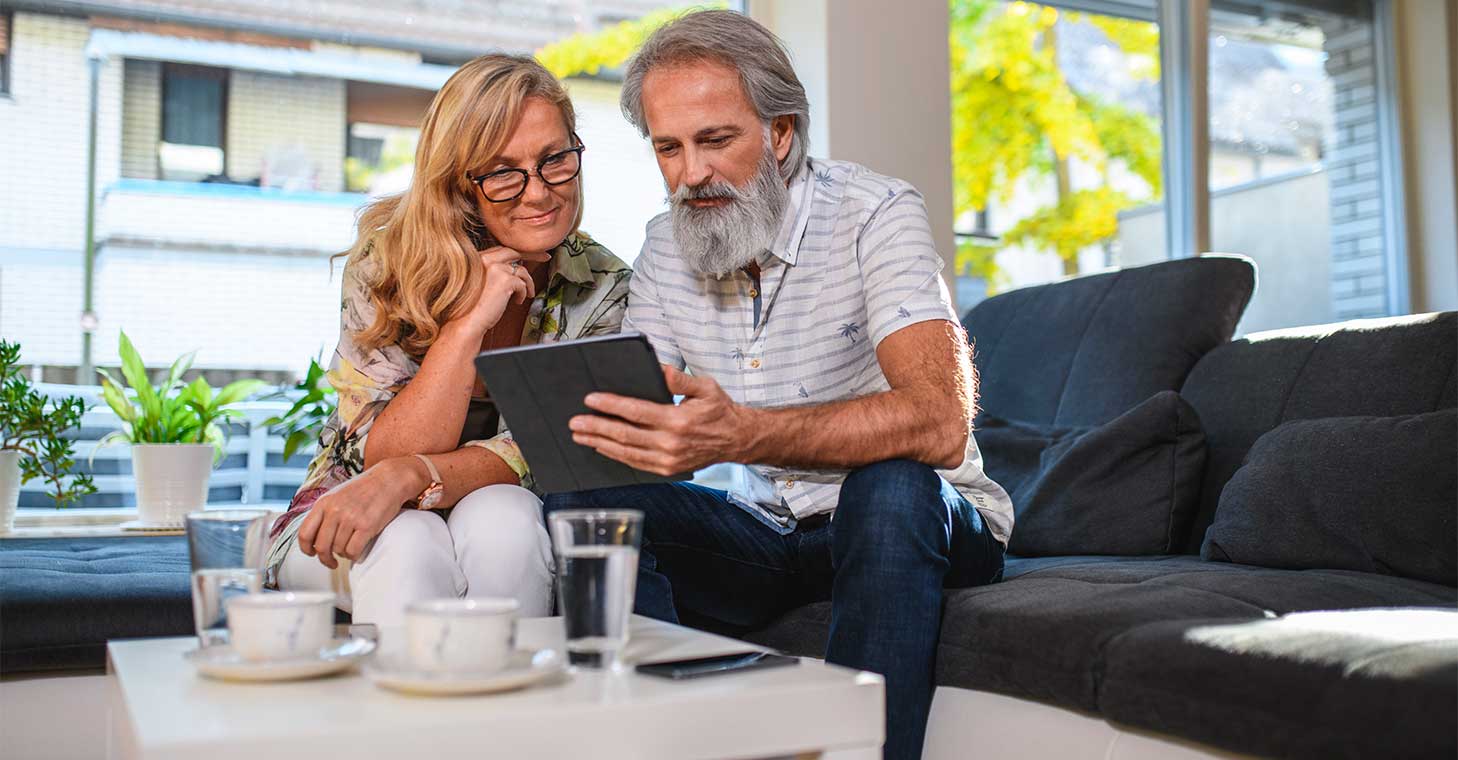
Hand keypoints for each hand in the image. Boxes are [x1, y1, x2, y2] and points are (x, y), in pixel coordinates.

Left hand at [296, 457, 426, 568]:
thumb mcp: (337, 496)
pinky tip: (357, 551)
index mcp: (324, 503)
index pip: (304, 533)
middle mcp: (334, 510)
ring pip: (338, 550)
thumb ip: (325, 513)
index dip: (305, 549)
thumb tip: (316, 537)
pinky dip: (354, 555)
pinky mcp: (366, 526)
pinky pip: (353, 551)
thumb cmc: (365, 489)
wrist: (389, 480)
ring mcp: (350, 518)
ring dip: (343, 554)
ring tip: (350, 548)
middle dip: (325, 558)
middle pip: (321, 546)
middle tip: (331, 562)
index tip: (312, 554)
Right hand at [448, 247, 551, 338]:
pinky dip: (523, 294)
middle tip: (545, 257)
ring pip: (522, 271)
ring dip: (527, 284)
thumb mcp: (482, 282)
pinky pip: (523, 284)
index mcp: (478, 258)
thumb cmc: (472, 306)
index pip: (502, 249)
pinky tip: (517, 301)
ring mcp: (496, 268)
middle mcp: (486, 259)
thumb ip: (495, 271)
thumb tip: (515, 267)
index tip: (530, 253)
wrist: (466, 320)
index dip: (517, 251)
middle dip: (533, 254)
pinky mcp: (505, 280)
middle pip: (515, 251)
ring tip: (525, 294)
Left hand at [568, 365, 754, 475]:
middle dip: (596, 427)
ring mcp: (668, 460)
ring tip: (580, 435)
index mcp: (678, 421)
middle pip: (624, 435)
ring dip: (599, 443)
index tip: (590, 400)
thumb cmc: (720, 411)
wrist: (736, 439)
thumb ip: (679, 379)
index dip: (611, 405)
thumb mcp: (706, 387)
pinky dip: (615, 455)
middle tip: (574, 422)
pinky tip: (601, 448)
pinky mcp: (667, 470)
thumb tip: (658, 369)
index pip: (636, 412)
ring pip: (625, 452)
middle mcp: (671, 443)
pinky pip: (635, 463)